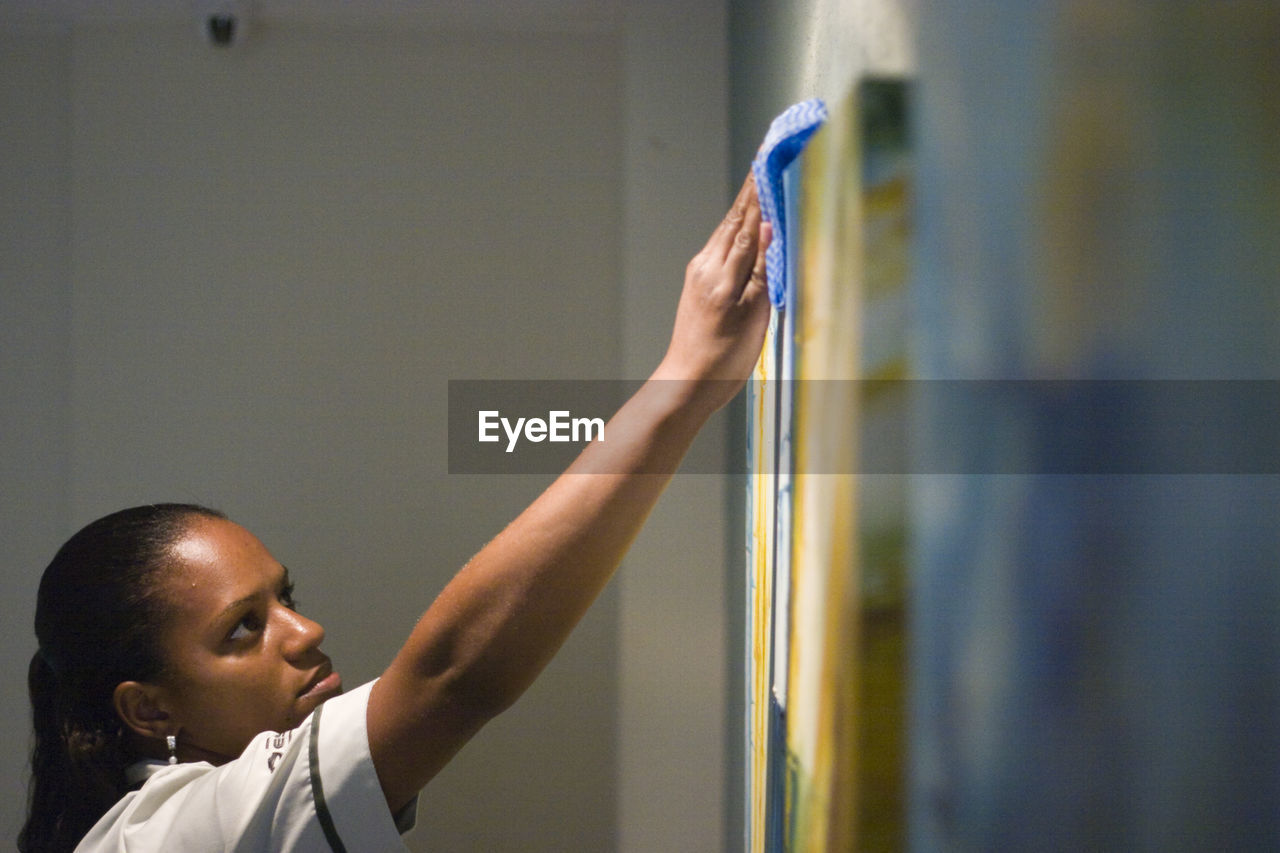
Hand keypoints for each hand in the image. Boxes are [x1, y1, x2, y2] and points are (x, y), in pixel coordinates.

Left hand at [654, 173, 772, 411]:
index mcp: (722, 272)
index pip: (747, 220)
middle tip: (767, 158)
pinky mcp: (699, 285)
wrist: (689, 382)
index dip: (760, 189)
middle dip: (753, 189)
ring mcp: (700, 274)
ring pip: (727, 231)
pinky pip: (721, 247)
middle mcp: (707, 266)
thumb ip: (760, 267)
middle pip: (735, 219)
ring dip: (745, 205)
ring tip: (758, 180)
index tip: (770, 158)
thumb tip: (767, 225)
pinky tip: (745, 223)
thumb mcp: (752, 313)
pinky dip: (737, 228)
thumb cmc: (725, 356)